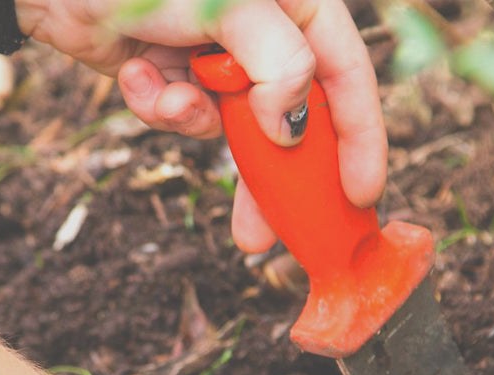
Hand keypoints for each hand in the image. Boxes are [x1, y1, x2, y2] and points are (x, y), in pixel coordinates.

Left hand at [17, 0, 386, 253]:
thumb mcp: (228, 5)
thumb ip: (277, 66)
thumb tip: (292, 129)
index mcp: (296, 2)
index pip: (346, 74)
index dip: (359, 137)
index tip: (359, 195)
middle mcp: (264, 29)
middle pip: (292, 116)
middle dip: (271, 172)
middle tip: (267, 232)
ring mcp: (217, 53)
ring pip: (233, 125)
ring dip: (195, 123)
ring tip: (166, 101)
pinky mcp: (174, 71)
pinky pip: (186, 115)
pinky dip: (159, 105)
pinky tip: (134, 74)